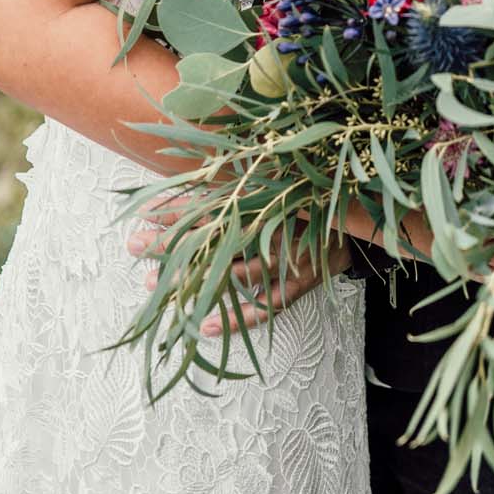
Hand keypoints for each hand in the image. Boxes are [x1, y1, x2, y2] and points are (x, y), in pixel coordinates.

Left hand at [126, 197, 352, 337]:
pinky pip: (266, 305)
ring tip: (153, 286)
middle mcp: (273, 223)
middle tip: (132, 244)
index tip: (140, 210)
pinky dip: (236, 318)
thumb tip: (204, 167)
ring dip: (191, 278)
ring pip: (233, 270)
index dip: (176, 206)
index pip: (212, 201)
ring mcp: (286, 255)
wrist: (361, 221)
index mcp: (265, 196)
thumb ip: (244, 180)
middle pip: (214, 234)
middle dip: (171, 240)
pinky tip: (204, 326)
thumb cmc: (313, 200)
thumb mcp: (279, 184)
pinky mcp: (301, 281)